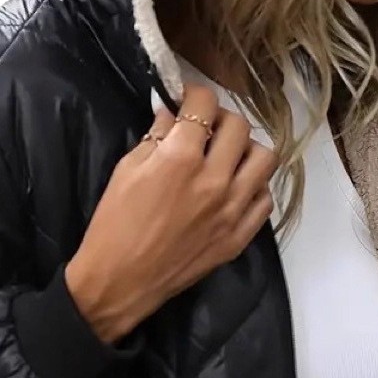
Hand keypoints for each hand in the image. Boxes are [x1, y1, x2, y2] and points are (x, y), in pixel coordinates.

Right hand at [65, 82, 279, 343]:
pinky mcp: (238, 238)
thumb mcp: (126, 170)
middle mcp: (214, 180)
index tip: (189, 98)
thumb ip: (155, 137)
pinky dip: (253, 188)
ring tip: (227, 158)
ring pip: (264, 159)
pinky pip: (264, 201)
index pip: (204, 103)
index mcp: (181, 157)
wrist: (119, 283)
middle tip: (206, 129)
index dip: (195, 93)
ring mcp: (231, 211)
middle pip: (239, 127)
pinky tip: (235, 189)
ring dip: (246, 151)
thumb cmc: (113, 226)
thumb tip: (172, 114)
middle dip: (221, 119)